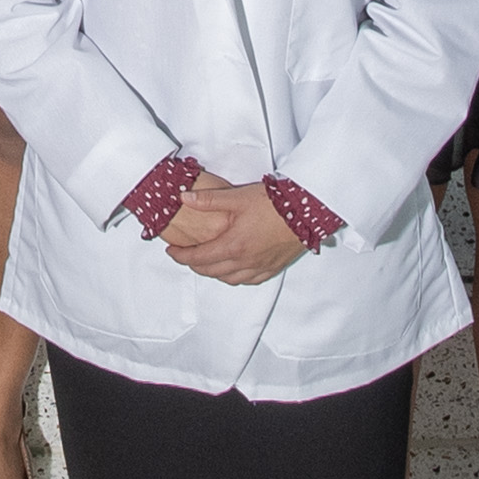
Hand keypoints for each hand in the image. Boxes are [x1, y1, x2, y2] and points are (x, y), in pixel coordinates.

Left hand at [157, 171, 302, 286]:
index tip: (172, 252)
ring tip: (207, 262)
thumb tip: (184, 198)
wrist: (306, 212)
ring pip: (230, 279)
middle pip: (211, 272)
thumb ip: (208, 200)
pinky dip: (236, 277)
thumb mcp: (237, 197)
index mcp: (233, 246)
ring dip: (214, 273)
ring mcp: (259, 268)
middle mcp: (245, 262)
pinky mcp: (273, 268)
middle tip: (186, 255)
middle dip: (194, 265)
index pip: (199, 258)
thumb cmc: (273, 204)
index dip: (181, 256)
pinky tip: (234, 269)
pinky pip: (249, 281)